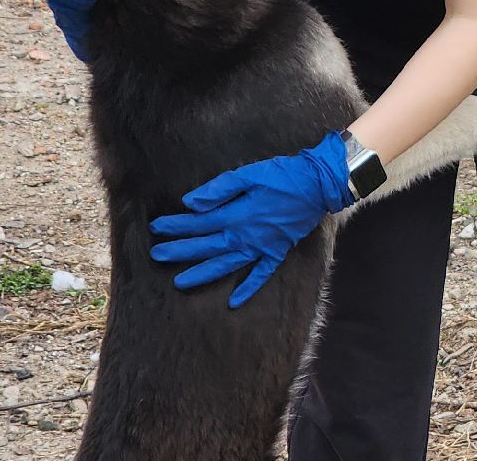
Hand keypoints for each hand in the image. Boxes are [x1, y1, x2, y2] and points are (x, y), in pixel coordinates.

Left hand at [149, 131, 355, 307]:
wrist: (319, 184)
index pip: (199, 223)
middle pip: (207, 247)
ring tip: (181, 283)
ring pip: (227, 265)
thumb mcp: (248, 174)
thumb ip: (219, 189)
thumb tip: (190, 204)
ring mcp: (262, 247)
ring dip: (204, 274)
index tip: (157, 228)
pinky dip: (248, 288)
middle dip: (181, 251)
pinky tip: (234, 301)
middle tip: (157, 256)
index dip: (177, 226)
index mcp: (237, 215)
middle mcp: (246, 236)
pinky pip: (261, 274)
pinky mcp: (278, 250)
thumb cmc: (283, 175)